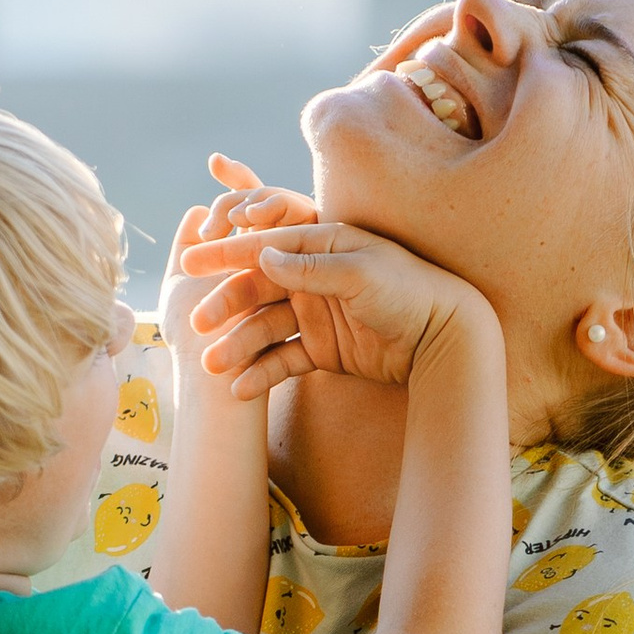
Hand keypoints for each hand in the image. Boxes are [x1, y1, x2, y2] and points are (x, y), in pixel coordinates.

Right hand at [192, 221, 496, 401]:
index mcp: (322, 245)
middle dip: (225, 304)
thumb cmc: (409, 293)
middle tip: (195, 322)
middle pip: (257, 288)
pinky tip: (238, 388)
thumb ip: (311, 268)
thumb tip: (262, 255)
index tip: (190, 260)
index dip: (227, 252)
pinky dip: (260, 373)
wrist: (444, 338)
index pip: (266, 245)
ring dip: (237, 344)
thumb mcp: (360, 274)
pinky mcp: (320, 351)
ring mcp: (315, 315)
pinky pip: (282, 361)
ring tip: (212, 364)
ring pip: (263, 328)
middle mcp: (312, 278)